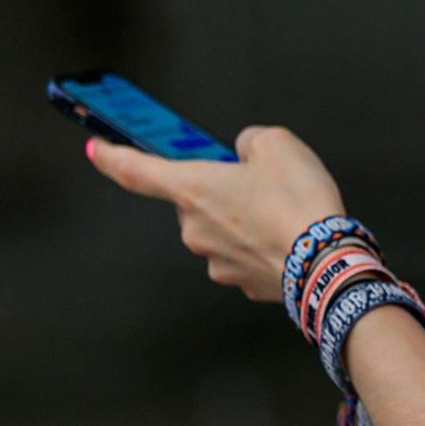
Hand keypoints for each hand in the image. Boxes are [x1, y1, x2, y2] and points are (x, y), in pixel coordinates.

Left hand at [84, 126, 344, 301]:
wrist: (329, 264)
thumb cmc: (299, 202)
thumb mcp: (277, 144)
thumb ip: (250, 141)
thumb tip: (244, 154)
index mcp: (192, 189)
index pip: (135, 171)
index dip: (111, 156)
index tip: (95, 150)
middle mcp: (193, 229)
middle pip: (195, 201)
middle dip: (220, 191)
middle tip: (258, 183)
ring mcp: (215, 262)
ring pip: (221, 231)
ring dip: (242, 220)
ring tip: (283, 214)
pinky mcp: (241, 284)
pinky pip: (243, 255)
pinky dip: (261, 245)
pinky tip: (290, 238)